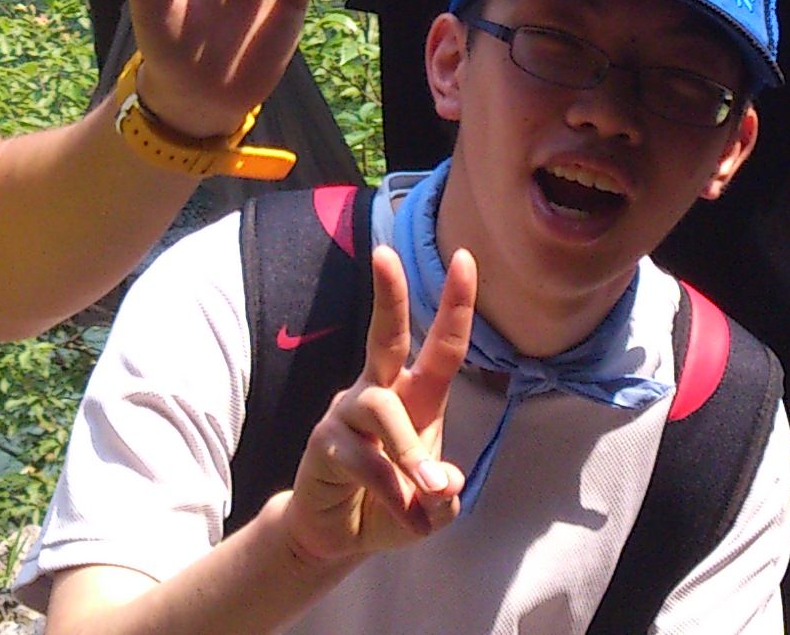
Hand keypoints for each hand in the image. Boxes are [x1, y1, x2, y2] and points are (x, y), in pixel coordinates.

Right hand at [276, 242, 476, 562]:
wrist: (337, 536)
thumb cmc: (389, 506)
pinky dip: (391, 490)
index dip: (455, 304)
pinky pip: (363, 457)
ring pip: (383, 410)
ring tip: (428, 491)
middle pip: (384, 335)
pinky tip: (405, 514)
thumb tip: (445, 483)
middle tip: (384, 253)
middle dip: (388, 294)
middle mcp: (379, 394)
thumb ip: (444, 498)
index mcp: (416, 399)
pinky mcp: (325, 442)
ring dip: (411, 452)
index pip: (440, 348)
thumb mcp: (430, 510)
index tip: (464, 258)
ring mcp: (348, 415)